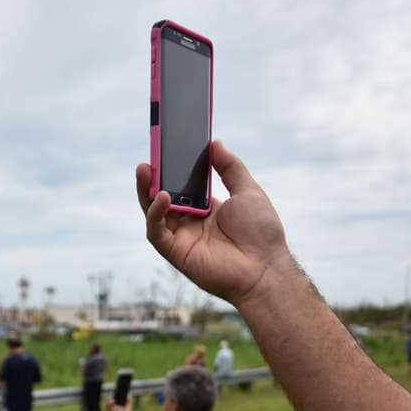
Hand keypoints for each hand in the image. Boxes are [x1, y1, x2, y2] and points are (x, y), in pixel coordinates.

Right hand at [137, 141, 290, 307]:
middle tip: (150, 157)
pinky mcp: (176, 253)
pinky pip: (157, 232)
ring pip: (154, 213)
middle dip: (153, 178)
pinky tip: (162, 197)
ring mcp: (182, 238)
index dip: (172, 169)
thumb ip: (230, 167)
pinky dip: (155, 214)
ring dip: (146, 191)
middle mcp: (190, 224)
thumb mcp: (248, 191)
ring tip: (145, 169)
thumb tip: (214, 143)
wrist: (265, 267)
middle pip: (163, 198)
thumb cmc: (261, 233)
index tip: (166, 149)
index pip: (181, 186)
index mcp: (206, 210)